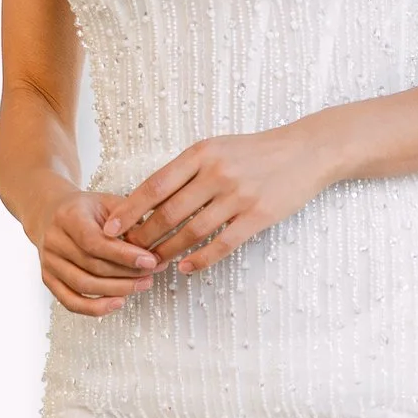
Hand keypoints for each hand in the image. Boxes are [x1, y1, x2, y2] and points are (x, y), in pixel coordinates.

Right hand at [32, 191, 159, 315]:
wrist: (51, 214)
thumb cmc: (86, 209)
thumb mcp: (108, 202)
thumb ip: (128, 221)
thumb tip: (152, 247)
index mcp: (68, 217)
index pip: (95, 241)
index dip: (124, 255)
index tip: (150, 261)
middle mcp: (54, 240)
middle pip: (92, 266)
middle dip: (127, 273)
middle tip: (153, 273)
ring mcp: (49, 262)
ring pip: (84, 285)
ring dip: (117, 290)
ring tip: (142, 285)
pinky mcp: (49, 279)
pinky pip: (71, 301)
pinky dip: (95, 308)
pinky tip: (118, 302)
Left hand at [106, 119, 341, 278]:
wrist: (306, 151)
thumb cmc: (256, 151)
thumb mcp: (218, 148)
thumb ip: (187, 170)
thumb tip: (150, 198)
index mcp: (202, 153)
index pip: (155, 185)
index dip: (130, 210)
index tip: (111, 227)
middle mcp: (217, 173)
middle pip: (168, 213)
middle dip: (144, 237)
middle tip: (128, 253)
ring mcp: (238, 195)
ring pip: (191, 232)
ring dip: (168, 252)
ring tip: (153, 264)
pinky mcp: (258, 216)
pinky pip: (221, 244)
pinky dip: (199, 260)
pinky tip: (186, 268)